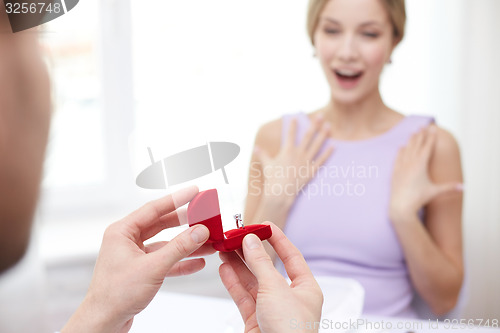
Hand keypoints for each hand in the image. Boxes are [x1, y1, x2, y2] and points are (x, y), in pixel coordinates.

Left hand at [62, 186, 215, 332]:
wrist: (104, 323)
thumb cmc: (115, 295)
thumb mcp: (153, 267)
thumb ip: (179, 248)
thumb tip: (199, 231)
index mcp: (122, 232)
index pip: (154, 209)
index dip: (177, 199)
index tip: (194, 192)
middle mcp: (127, 240)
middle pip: (162, 224)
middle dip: (185, 222)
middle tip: (204, 214)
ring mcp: (135, 256)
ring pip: (166, 244)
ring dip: (187, 244)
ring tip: (208, 241)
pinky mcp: (141, 271)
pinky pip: (165, 261)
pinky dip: (181, 262)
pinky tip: (198, 262)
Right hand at [219, 223, 322, 332]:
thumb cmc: (290, 332)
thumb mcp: (275, 290)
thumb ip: (260, 263)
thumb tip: (250, 241)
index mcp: (306, 288)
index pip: (291, 256)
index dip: (277, 239)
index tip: (263, 225)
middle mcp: (290, 298)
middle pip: (268, 268)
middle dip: (251, 252)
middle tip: (235, 237)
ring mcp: (272, 310)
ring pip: (252, 282)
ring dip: (238, 265)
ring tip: (224, 249)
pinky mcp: (256, 321)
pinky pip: (243, 297)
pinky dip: (233, 283)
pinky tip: (224, 269)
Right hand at [254, 116, 333, 207]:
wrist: (280, 192)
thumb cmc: (272, 178)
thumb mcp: (266, 165)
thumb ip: (262, 154)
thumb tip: (255, 148)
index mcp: (287, 150)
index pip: (290, 134)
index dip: (293, 125)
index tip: (296, 117)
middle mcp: (298, 153)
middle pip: (308, 136)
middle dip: (314, 124)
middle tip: (321, 116)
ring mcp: (306, 162)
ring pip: (317, 145)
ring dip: (323, 135)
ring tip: (329, 126)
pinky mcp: (311, 171)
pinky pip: (321, 160)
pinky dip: (327, 153)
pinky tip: (333, 146)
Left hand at [390, 125, 462, 222]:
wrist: (400, 206)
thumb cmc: (419, 199)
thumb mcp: (435, 192)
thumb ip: (449, 188)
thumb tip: (463, 187)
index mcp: (420, 165)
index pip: (427, 147)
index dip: (431, 137)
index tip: (433, 128)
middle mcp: (410, 163)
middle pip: (416, 145)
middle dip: (421, 135)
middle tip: (424, 126)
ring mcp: (401, 167)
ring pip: (406, 150)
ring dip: (411, 141)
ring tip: (414, 133)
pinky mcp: (394, 172)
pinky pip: (398, 158)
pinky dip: (400, 151)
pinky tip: (401, 147)